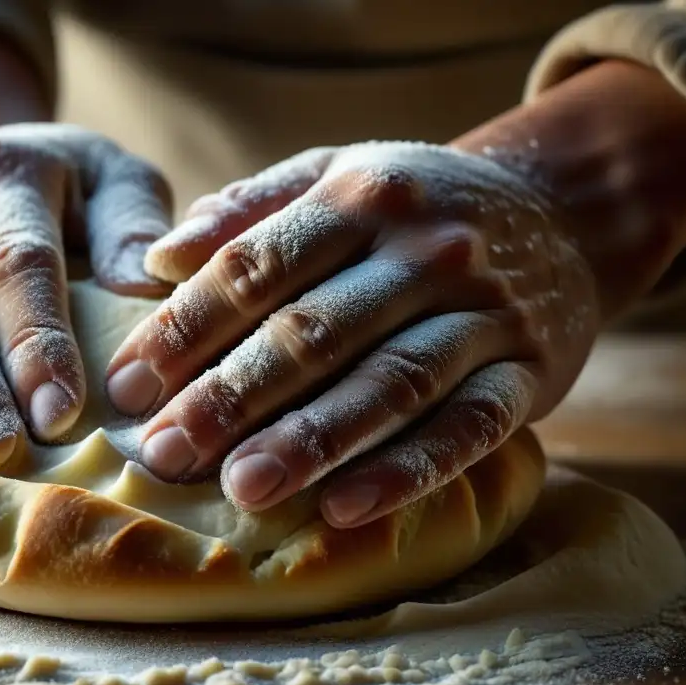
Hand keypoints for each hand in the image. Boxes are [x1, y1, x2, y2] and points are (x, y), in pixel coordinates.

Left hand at [107, 141, 599, 527]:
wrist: (559, 213)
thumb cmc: (414, 206)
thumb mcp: (337, 175)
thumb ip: (249, 210)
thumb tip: (157, 258)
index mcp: (361, 194)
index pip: (256, 266)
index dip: (184, 328)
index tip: (126, 386)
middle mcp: (425, 249)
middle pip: (313, 330)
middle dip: (231, 396)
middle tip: (164, 453)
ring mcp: (483, 313)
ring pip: (388, 382)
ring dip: (311, 440)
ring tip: (241, 488)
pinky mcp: (530, 373)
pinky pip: (469, 428)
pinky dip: (410, 470)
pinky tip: (345, 510)